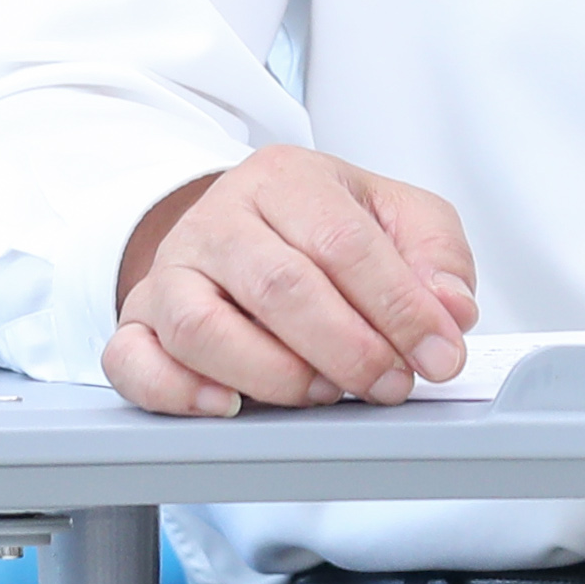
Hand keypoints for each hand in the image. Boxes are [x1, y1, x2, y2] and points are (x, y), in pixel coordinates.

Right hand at [101, 146, 478, 416]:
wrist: (245, 226)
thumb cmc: (323, 226)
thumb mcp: (396, 216)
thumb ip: (436, 256)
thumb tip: (451, 310)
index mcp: (285, 179)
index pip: (344, 243)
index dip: (399, 307)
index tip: (437, 354)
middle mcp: (219, 218)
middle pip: (279, 285)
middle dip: (348, 349)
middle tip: (389, 383)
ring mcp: (171, 271)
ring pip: (202, 328)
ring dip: (274, 375)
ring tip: (322, 392)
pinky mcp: (138, 320)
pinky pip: (133, 360)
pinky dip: (178, 392)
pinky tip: (229, 405)